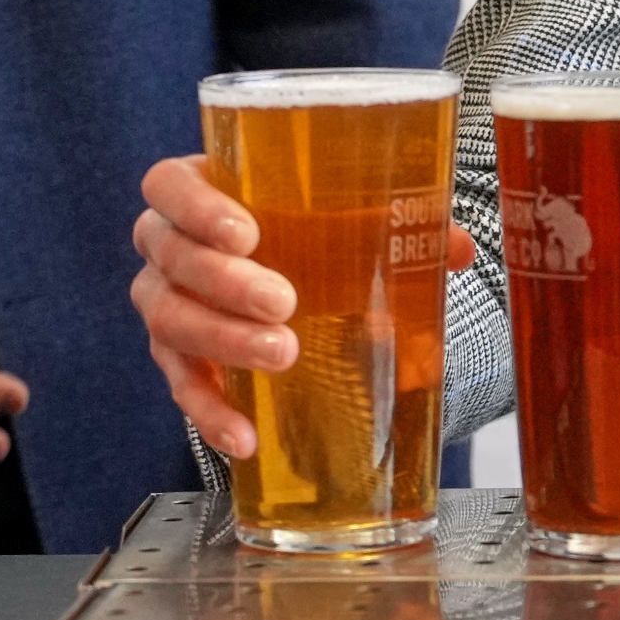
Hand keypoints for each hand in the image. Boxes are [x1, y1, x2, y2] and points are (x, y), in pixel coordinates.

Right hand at [129, 155, 476, 463]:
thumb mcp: (343, 216)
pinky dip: (211, 413)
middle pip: (173, 257)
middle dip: (226, 281)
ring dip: (225, 341)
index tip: (245, 232)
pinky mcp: (177, 359)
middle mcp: (166, 246)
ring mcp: (164, 303)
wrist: (279, 277)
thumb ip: (397, 221)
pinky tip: (243, 435)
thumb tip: (455, 247)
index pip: (169, 185)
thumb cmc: (300, 231)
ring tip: (280, 354)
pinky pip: (181, 386)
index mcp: (198, 191)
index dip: (195, 207)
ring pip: (171, 320)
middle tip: (284, 302)